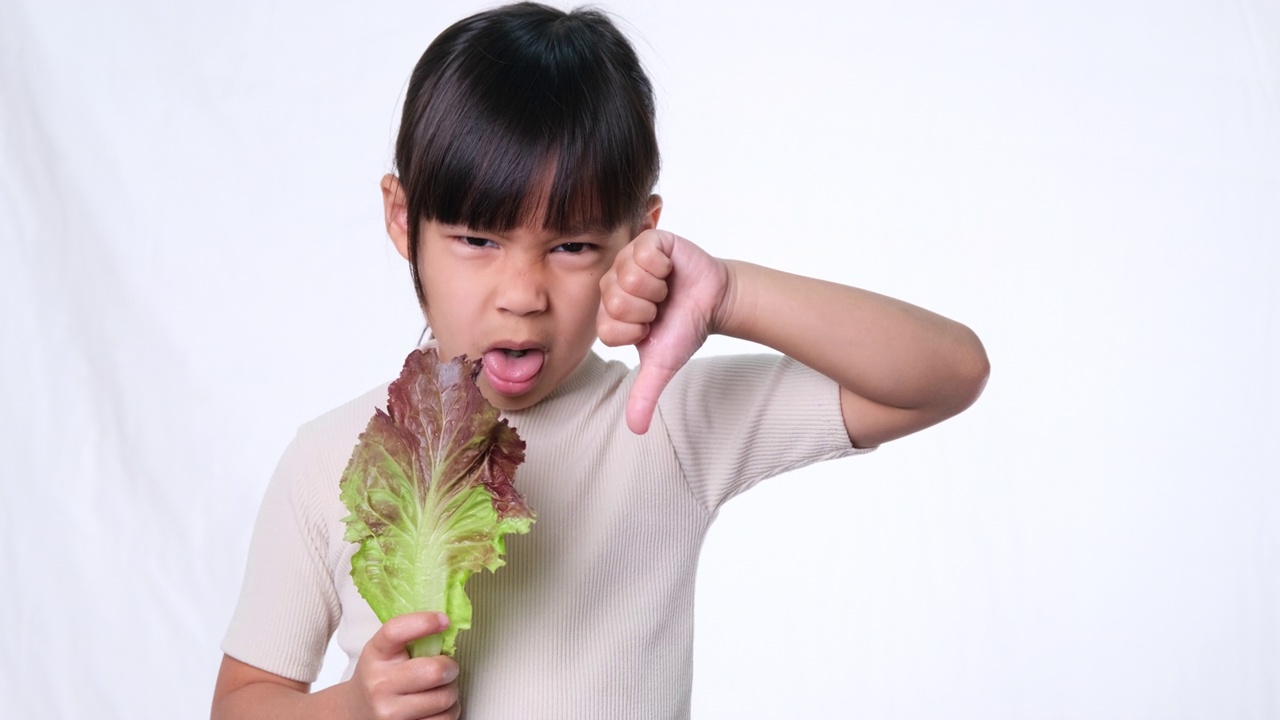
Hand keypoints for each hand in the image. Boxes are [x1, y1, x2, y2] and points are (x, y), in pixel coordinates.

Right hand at [344, 612, 460, 719]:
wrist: (355, 711)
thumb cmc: (378, 676)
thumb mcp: (384, 651)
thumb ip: (410, 637)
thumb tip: (446, 624)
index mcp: (376, 655)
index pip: (396, 631)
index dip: (424, 622)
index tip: (444, 620)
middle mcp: (379, 684)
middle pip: (434, 671)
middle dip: (451, 667)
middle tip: (448, 666)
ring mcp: (389, 713)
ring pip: (445, 698)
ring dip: (452, 692)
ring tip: (441, 688)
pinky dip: (449, 712)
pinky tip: (436, 707)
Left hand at [598, 229, 729, 433]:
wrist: (715, 301)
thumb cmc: (685, 328)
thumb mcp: (663, 364)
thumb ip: (645, 394)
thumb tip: (636, 430)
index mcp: (609, 312)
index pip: (607, 327)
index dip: (636, 330)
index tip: (651, 326)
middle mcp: (612, 284)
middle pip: (616, 300)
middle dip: (648, 309)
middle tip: (660, 306)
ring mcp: (628, 259)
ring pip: (628, 275)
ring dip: (657, 287)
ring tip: (665, 288)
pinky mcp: (648, 240)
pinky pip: (643, 252)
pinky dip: (662, 265)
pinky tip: (668, 269)